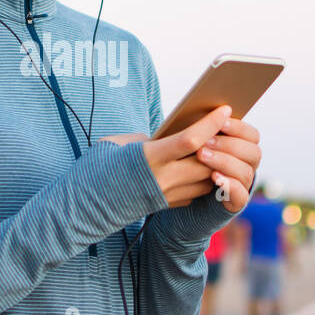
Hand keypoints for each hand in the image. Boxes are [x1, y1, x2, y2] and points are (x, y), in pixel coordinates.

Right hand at [98, 105, 233, 208]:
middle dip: (221, 143)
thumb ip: (147, 138)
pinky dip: (205, 177)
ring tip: (221, 145)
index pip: (190, 139)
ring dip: (217, 162)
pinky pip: (197, 191)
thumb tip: (171, 135)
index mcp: (148, 158)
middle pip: (206, 160)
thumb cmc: (98, 167)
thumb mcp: (118, 143)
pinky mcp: (168, 205)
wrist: (86, 206)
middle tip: (229, 127)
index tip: (225, 109)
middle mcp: (162, 179)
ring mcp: (167, 195)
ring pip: (207, 179)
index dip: (211, 123)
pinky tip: (205, 164)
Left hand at [193, 112, 261, 213]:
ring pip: (246, 172)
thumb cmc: (187, 157)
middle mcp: (248, 164)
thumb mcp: (195, 140)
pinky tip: (214, 177)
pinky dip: (229, 185)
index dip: (239, 128)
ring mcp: (244, 183)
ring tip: (202, 156)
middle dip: (229, 145)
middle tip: (206, 141)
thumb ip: (205, 129)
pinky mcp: (235, 202)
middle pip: (253, 153)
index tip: (221, 122)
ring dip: (225, 162)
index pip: (252, 135)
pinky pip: (240, 196)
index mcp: (244, 146)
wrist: (182, 190)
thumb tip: (205, 111)